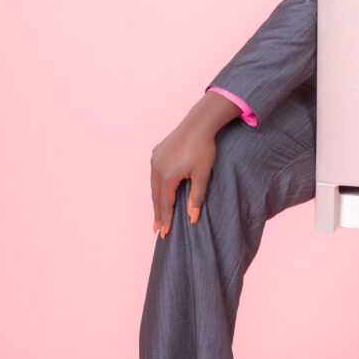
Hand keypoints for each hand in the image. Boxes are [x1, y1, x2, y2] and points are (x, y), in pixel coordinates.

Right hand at [150, 92, 239, 237]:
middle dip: (158, 214)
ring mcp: (154, 160)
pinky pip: (155, 174)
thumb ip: (197, 197)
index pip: (166, 204)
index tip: (164, 233)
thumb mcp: (203, 175)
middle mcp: (157, 169)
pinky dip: (157, 187)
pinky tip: (159, 193)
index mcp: (168, 176)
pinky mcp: (156, 153)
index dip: (165, 220)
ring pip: (154, 186)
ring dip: (156, 201)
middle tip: (158, 230)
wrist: (198, 125)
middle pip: (157, 197)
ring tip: (157, 216)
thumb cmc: (204, 149)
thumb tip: (192, 218)